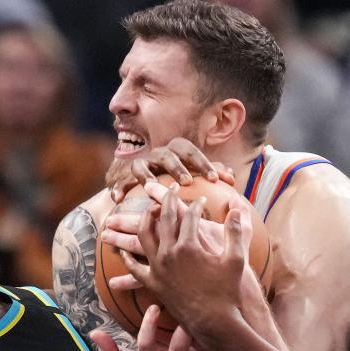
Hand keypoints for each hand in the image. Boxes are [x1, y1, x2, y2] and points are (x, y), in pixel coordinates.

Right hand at [90, 305, 215, 350]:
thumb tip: (95, 332)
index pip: (147, 344)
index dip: (149, 324)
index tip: (154, 308)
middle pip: (181, 345)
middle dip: (184, 326)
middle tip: (187, 310)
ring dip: (200, 335)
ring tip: (200, 320)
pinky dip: (211, 350)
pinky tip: (209, 340)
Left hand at [100, 181, 244, 290]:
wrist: (214, 323)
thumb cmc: (227, 292)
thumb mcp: (237, 259)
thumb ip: (236, 231)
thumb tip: (237, 207)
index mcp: (188, 246)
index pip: (188, 215)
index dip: (195, 205)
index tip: (200, 199)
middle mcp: (168, 254)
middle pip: (162, 220)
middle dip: (165, 202)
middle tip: (169, 191)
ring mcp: (158, 269)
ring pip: (143, 237)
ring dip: (143, 221)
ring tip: (146, 211)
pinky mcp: (154, 284)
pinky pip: (135, 268)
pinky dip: (128, 257)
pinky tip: (123, 250)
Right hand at [106, 137, 234, 202]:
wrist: (145, 181)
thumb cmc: (176, 180)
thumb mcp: (193, 175)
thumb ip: (211, 173)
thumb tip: (231, 176)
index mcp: (177, 153)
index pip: (191, 151)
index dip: (203, 163)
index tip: (216, 179)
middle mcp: (159, 155)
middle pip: (168, 153)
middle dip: (178, 167)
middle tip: (187, 182)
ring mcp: (141, 164)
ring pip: (143, 164)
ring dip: (147, 175)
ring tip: (151, 187)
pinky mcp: (123, 176)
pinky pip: (119, 180)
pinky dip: (118, 186)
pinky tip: (118, 198)